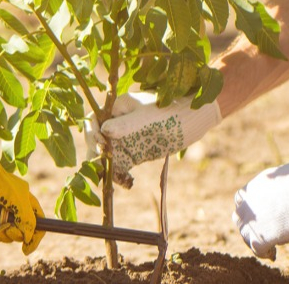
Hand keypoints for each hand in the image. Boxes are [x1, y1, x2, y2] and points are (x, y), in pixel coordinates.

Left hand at [0, 153, 44, 253]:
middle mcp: (14, 211)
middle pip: (20, 233)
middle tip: (5, 230)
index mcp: (26, 203)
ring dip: (0, 237)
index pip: (38, 223)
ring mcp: (0, 216)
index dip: (35, 237)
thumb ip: (27, 218)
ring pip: (5, 236)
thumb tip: (28, 237)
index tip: (26, 248)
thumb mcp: (17, 198)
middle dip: (13, 236)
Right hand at [95, 93, 221, 187]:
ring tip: (114, 179)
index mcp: (119, 107)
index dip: (92, 133)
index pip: (95, 120)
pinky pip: (121, 164)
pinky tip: (127, 182)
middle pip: (98, 139)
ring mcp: (127, 138)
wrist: (195, 119)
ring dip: (107, 167)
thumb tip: (103, 130)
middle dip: (97, 154)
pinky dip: (119, 174)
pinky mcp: (136, 152)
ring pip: (107, 154)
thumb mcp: (148, 118)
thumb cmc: (172, 111)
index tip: (101, 145)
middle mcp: (119, 122)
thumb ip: (125, 124)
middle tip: (103, 167)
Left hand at [232, 158, 288, 259]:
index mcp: (256, 185)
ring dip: (255, 241)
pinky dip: (264, 253)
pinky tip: (273, 255)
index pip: (243, 201)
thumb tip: (284, 195)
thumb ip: (279, 187)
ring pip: (246, 234)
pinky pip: (257, 249)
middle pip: (241, 218)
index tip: (263, 217)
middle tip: (265, 234)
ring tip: (269, 247)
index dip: (252, 210)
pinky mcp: (263, 236)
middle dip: (252, 226)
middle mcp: (250, 201)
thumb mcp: (288, 176)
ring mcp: (255, 219)